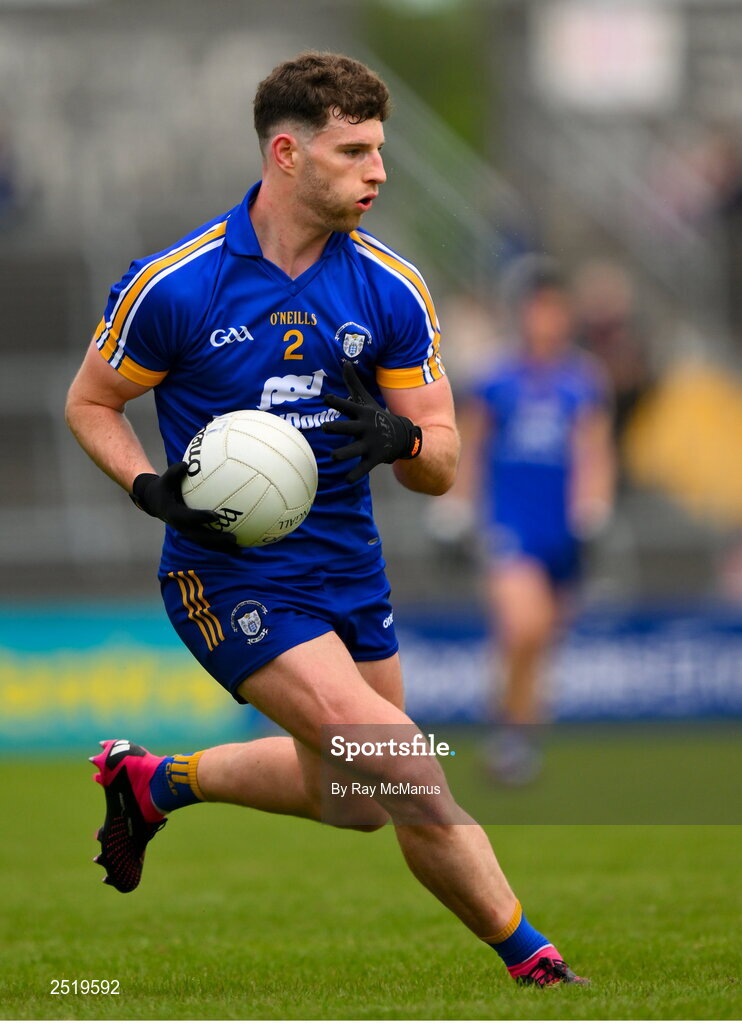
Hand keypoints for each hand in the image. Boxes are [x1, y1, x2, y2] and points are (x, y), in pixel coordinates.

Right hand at [130, 462, 238, 552]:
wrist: (156, 503)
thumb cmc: (165, 488)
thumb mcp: (165, 479)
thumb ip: (174, 472)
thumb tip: (186, 464)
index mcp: (174, 514)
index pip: (188, 518)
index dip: (201, 518)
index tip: (215, 516)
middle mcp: (182, 526)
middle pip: (200, 537)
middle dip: (216, 540)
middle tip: (233, 539)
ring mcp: (188, 532)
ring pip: (206, 543)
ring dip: (222, 547)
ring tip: (240, 548)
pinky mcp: (194, 533)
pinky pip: (208, 540)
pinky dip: (222, 544)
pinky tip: (239, 543)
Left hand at [322, 362, 421, 483]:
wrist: (402, 436)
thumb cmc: (376, 416)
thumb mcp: (366, 400)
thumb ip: (352, 382)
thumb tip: (344, 360)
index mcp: (362, 413)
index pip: (348, 406)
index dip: (337, 402)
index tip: (326, 399)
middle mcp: (366, 428)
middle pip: (348, 428)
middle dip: (336, 427)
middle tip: (324, 427)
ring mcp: (370, 444)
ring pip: (354, 449)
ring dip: (343, 453)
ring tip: (333, 456)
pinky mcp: (374, 458)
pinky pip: (363, 468)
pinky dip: (355, 474)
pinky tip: (346, 480)